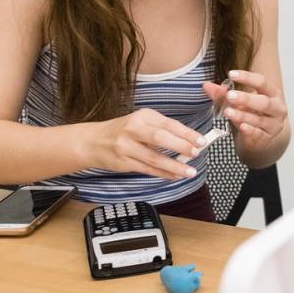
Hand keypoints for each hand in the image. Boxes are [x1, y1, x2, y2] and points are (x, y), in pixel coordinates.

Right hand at [89, 108, 206, 179]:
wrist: (92, 142)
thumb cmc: (123, 131)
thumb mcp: (141, 123)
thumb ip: (162, 131)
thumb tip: (189, 142)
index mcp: (142, 116)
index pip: (168, 124)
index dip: (186, 133)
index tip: (201, 140)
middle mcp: (133, 129)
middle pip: (160, 138)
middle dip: (181, 146)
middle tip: (196, 153)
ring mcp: (126, 146)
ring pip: (154, 158)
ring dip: (174, 166)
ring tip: (190, 171)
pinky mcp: (123, 162)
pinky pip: (147, 169)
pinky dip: (163, 174)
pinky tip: (174, 176)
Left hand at [204, 69, 286, 149]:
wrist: (260, 137)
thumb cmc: (252, 113)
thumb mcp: (240, 102)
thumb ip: (223, 94)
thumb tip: (206, 86)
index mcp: (272, 93)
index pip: (262, 82)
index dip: (247, 77)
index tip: (231, 74)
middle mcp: (277, 108)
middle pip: (264, 102)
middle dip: (246, 98)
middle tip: (230, 95)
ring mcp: (273, 124)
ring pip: (259, 119)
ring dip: (242, 115)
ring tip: (227, 111)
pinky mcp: (267, 138)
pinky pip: (258, 133)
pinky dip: (249, 129)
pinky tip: (241, 126)